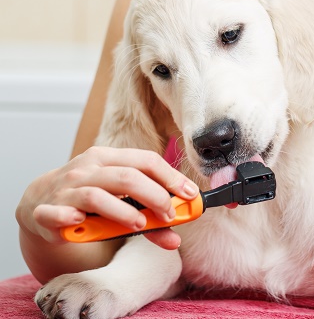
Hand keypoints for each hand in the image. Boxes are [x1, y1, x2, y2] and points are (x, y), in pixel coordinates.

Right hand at [16, 146, 198, 249]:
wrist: (40, 202)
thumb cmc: (89, 198)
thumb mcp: (120, 199)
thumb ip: (149, 218)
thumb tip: (176, 238)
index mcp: (109, 158)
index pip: (146, 161)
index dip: (171, 178)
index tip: (190, 195)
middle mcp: (87, 169)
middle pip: (127, 177)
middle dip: (154, 196)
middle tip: (169, 215)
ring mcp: (66, 189)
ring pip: (97, 195)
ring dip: (122, 212)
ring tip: (140, 225)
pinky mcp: (46, 211)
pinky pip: (56, 213)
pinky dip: (69, 217)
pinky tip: (82, 223)